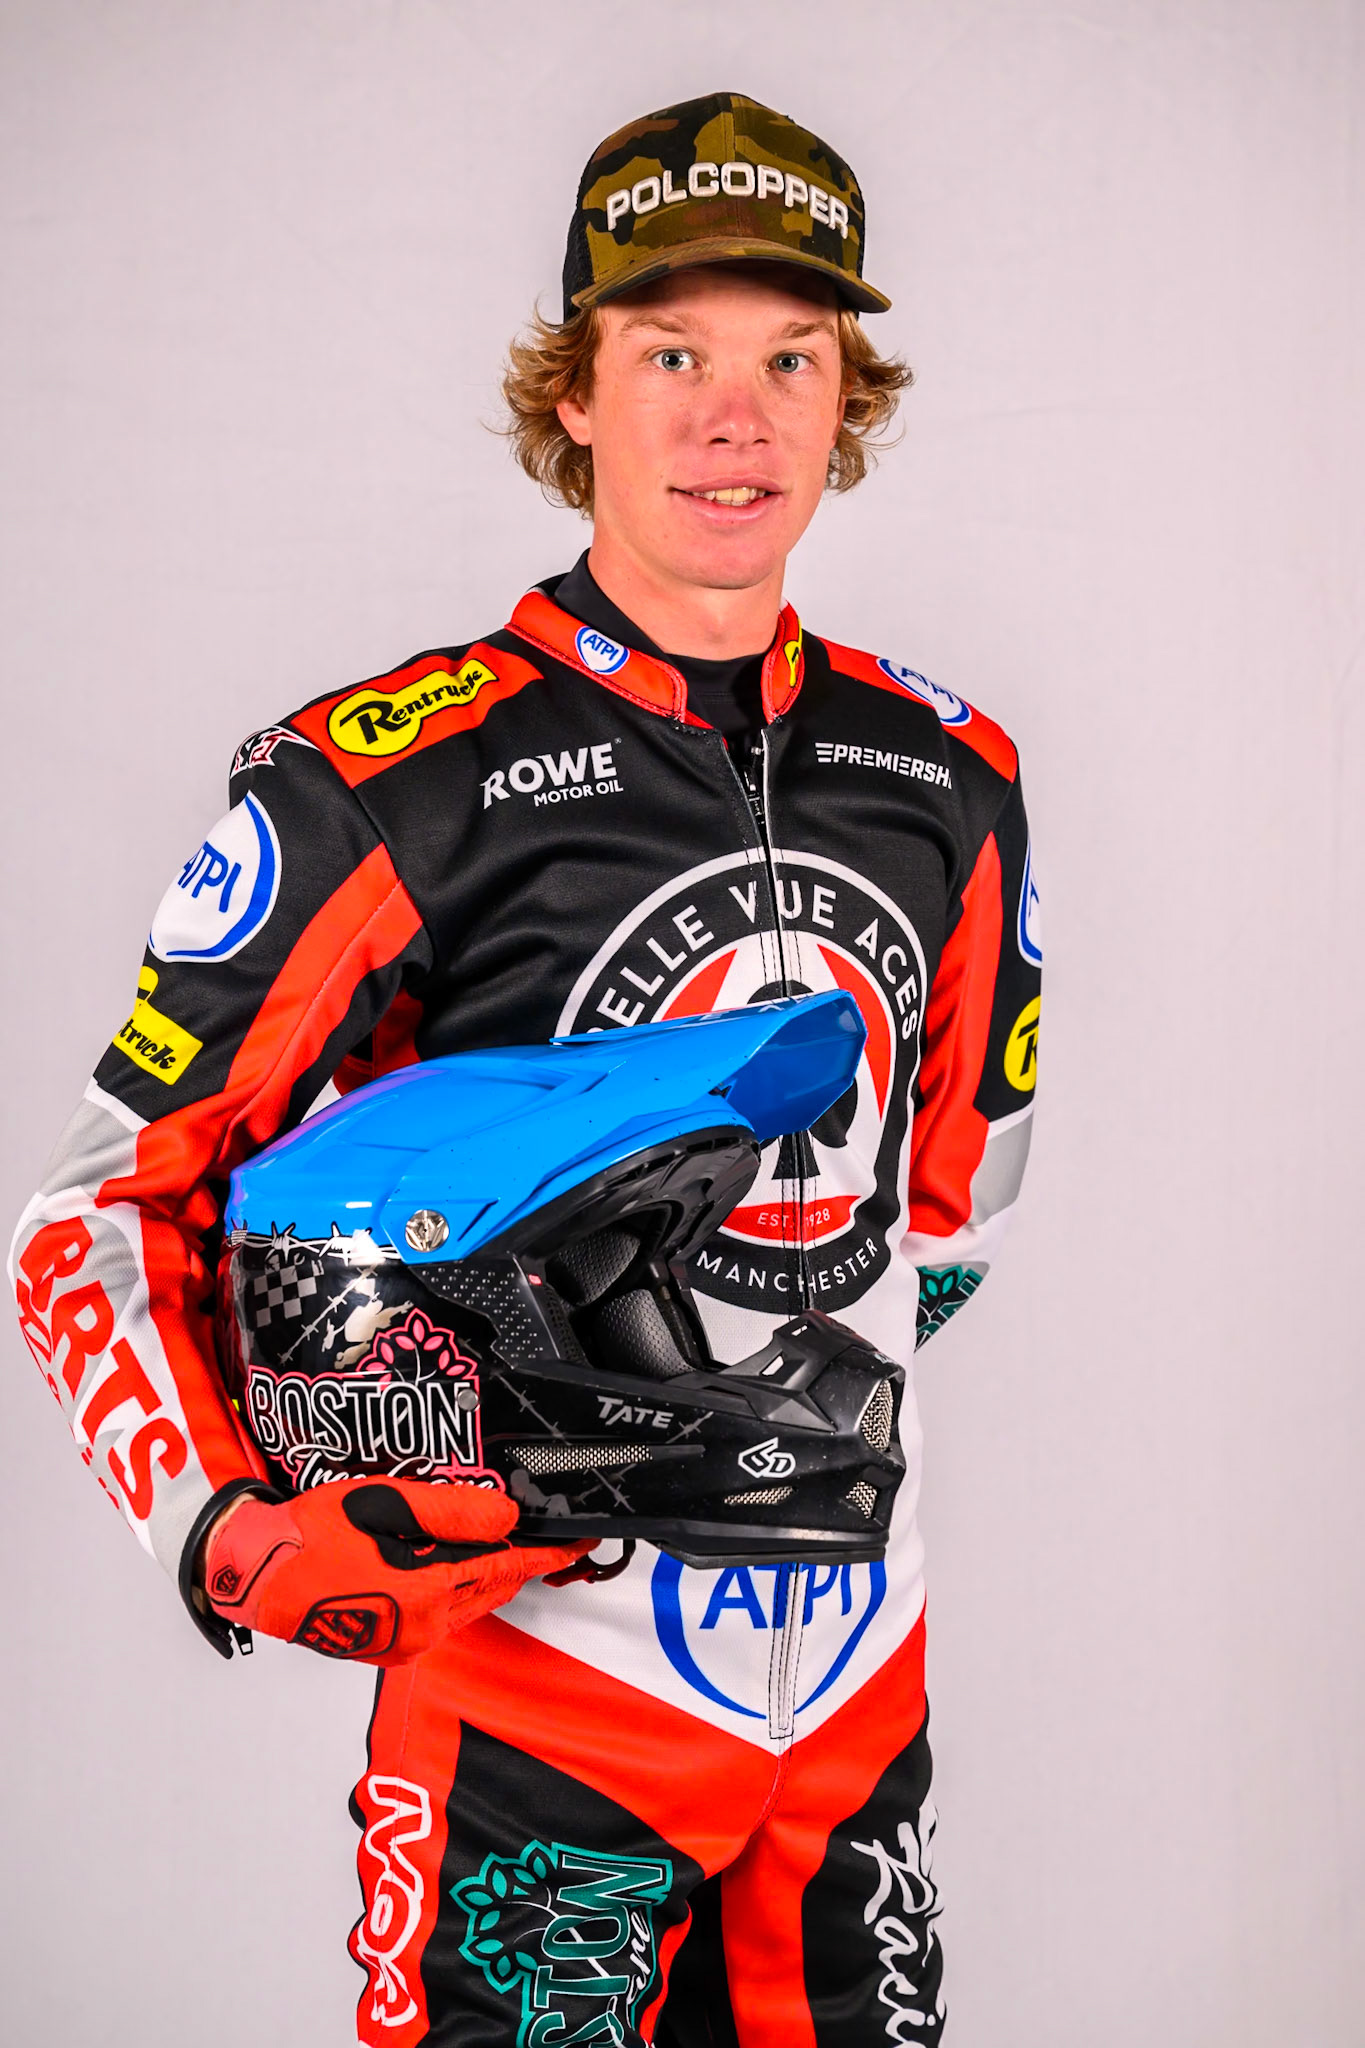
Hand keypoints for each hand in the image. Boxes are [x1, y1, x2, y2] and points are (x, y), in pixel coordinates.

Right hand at [201, 1477, 590, 1664]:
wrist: (255, 1577)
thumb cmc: (310, 1535)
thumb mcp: (384, 1504)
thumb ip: (452, 1512)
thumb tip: (508, 1518)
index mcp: (426, 1591)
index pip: (506, 1569)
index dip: (545, 1555)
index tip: (578, 1546)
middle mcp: (422, 1626)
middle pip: (491, 1590)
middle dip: (521, 1564)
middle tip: (547, 1540)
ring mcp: (403, 1641)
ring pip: (468, 1605)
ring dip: (489, 1578)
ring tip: (503, 1548)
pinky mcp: (387, 1645)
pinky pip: (442, 1617)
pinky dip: (458, 1592)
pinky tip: (450, 1567)